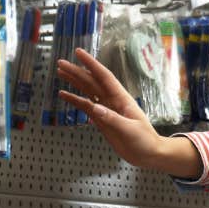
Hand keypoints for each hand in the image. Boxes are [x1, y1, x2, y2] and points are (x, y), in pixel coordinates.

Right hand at [55, 50, 200, 177]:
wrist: (148, 154)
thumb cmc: (144, 140)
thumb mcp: (129, 129)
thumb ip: (112, 119)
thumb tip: (94, 108)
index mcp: (121, 98)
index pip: (104, 77)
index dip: (91, 64)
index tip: (78, 53)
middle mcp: (112, 101)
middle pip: (92, 82)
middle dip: (77, 72)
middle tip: (60, 63)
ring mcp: (106, 110)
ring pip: (88, 92)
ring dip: (74, 82)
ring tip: (60, 72)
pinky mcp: (101, 120)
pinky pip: (86, 107)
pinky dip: (75, 100)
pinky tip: (64, 94)